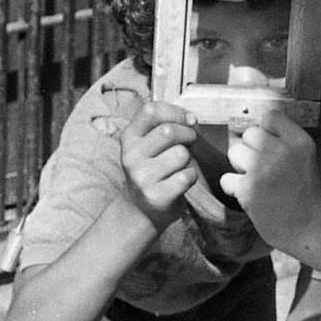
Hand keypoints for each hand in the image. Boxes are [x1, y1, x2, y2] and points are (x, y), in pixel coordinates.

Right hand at [120, 100, 199, 230]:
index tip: (187, 120)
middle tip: (190, 143)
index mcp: (129, 137)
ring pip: (180, 154)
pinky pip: (186, 176)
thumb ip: (166, 124)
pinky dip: (191, 176)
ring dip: (188, 159)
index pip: (151, 110)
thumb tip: (191, 119)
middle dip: (188, 134)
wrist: (144, 209)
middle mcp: (130, 156)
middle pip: (168, 131)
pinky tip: (181, 181)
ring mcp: (142, 178)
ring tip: (179, 166)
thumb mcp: (150, 144)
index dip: (176, 112)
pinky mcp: (156, 196)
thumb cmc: (154, 170)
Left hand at [221, 110, 320, 257]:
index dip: (266, 131)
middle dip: (251, 149)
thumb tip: (253, 126)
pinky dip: (234, 188)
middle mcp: (282, 151)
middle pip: (250, 133)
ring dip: (240, 166)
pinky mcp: (249, 189)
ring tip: (255, 180)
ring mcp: (264, 169)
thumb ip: (285, 139)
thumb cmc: (304, 193)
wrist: (308, 228)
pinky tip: (249, 195)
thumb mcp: (305, 158)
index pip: (271, 116)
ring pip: (235, 152)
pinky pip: (227, 178)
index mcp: (300, 141)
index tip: (270, 146)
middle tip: (262, 167)